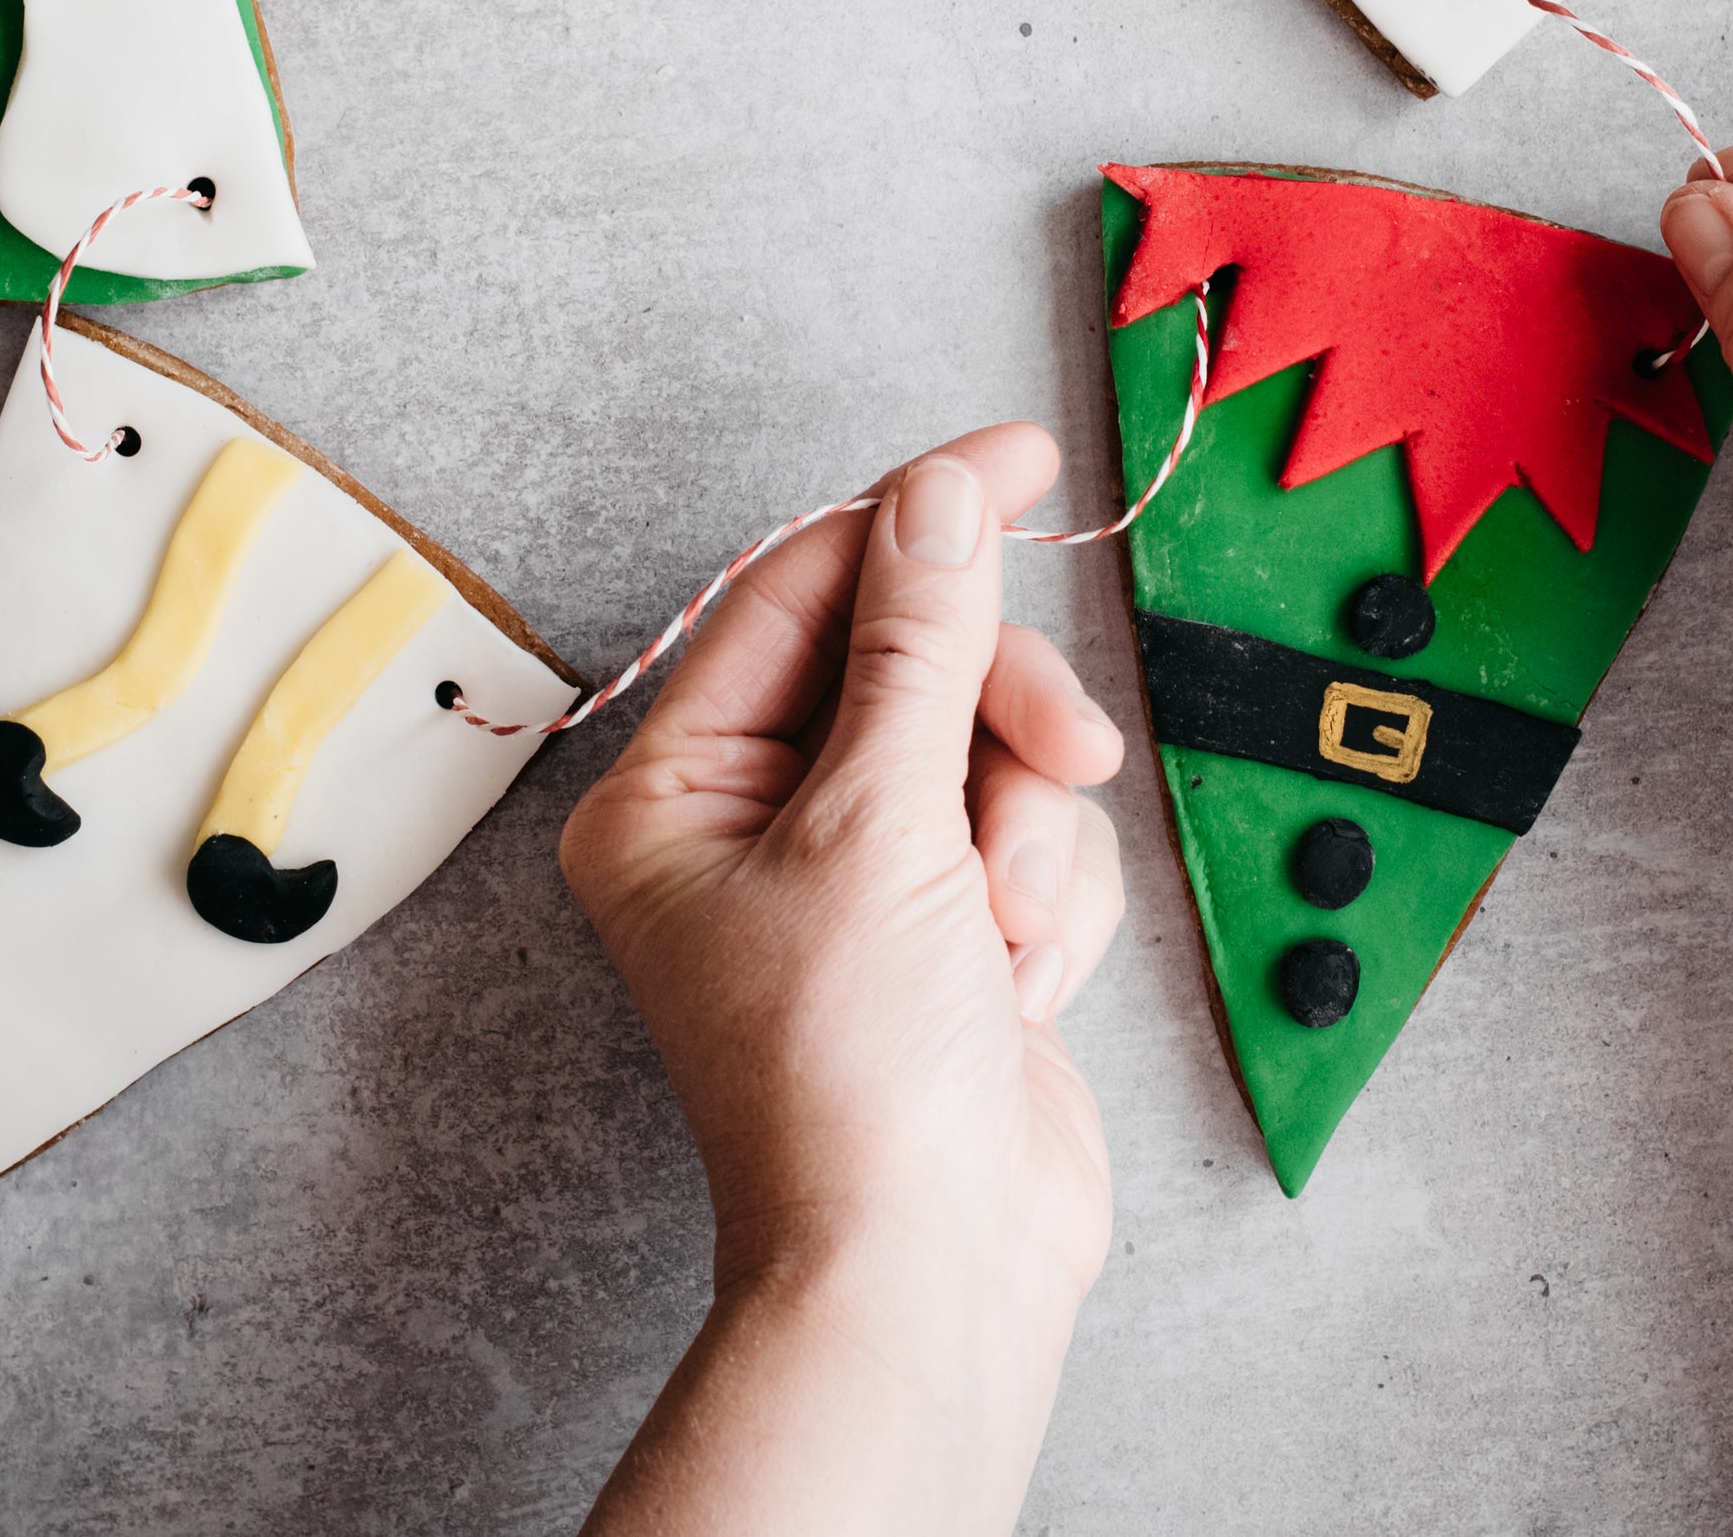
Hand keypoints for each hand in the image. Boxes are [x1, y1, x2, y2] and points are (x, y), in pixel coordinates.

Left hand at [559, 426, 1128, 1536]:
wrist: (929, 1274)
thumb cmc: (853, 1073)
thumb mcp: (881, 825)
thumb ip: (919, 645)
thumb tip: (936, 496)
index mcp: (675, 788)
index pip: (802, 588)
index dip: (916, 515)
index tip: (1022, 458)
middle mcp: (751, 823)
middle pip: (911, 663)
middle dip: (993, 716)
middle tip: (1057, 758)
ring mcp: (856, 880)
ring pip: (990, 751)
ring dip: (1025, 833)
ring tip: (1006, 932)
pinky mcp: (947, 931)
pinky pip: (1031, 839)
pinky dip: (1047, 904)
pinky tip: (1019, 985)